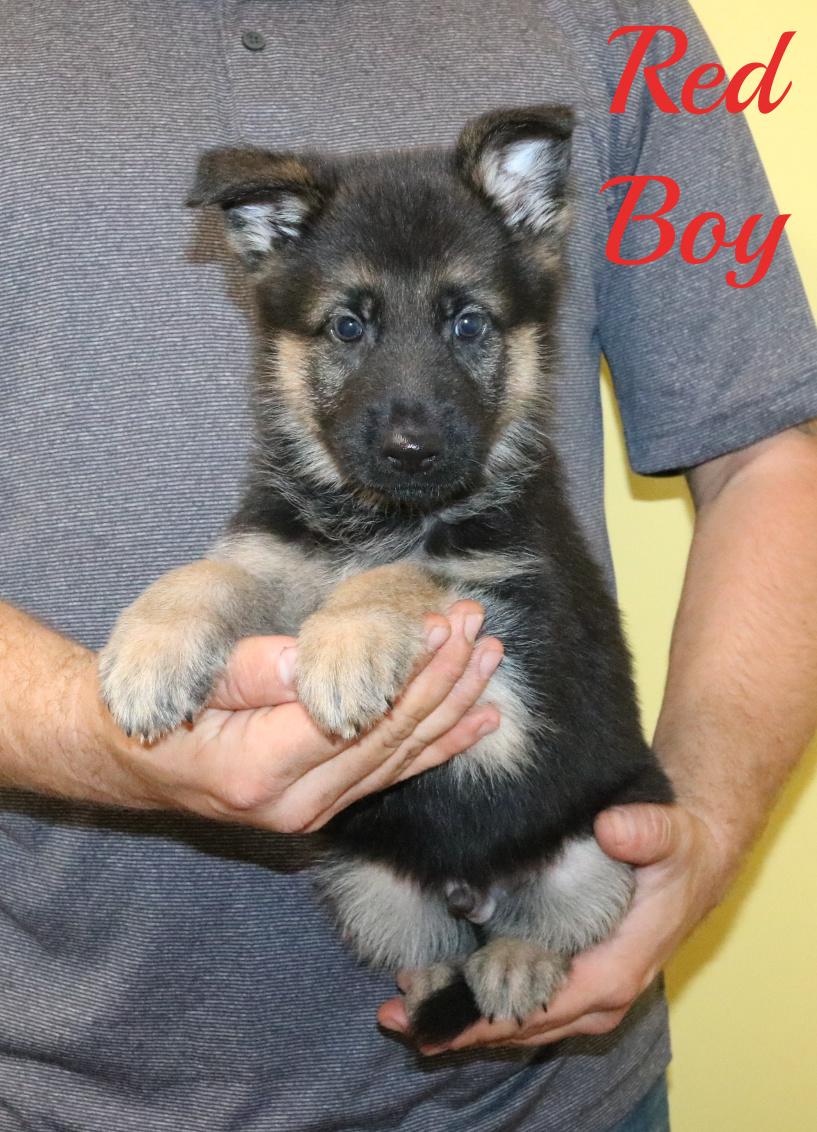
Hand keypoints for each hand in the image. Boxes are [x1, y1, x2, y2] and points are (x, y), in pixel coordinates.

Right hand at [90, 600, 502, 832]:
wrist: (127, 760)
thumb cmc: (152, 708)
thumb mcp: (190, 680)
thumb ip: (253, 673)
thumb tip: (314, 663)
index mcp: (260, 769)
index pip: (356, 716)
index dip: (407, 672)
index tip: (441, 624)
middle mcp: (296, 803)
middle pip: (390, 738)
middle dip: (442, 678)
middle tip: (476, 626)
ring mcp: (313, 811)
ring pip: (401, 757)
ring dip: (451, 705)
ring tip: (490, 658)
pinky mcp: (324, 805)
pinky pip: (392, 774)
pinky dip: (439, 745)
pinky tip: (478, 720)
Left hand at [378, 802, 731, 1051]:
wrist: (697, 862)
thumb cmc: (680, 852)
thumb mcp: (670, 835)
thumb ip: (645, 832)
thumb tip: (612, 828)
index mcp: (617, 968)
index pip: (545, 1004)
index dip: (491, 1015)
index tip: (442, 1018)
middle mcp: (599, 995)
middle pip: (522, 1025)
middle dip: (460, 1024)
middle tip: (396, 1016)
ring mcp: (587, 994)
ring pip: (519, 1023)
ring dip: (463, 1019)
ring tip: (400, 1014)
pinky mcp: (575, 981)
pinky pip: (524, 1006)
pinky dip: (481, 1007)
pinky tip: (439, 995)